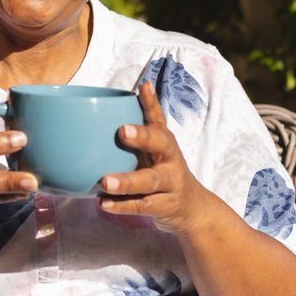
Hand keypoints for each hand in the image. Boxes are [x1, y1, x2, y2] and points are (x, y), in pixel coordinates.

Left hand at [99, 82, 218, 233]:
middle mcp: (171, 159)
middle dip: (143, 137)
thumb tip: (137, 88)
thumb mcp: (158, 148)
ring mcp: (170, 183)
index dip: (151, 103)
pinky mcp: (164, 206)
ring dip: (127, 181)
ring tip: (105, 182)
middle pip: (160, 144)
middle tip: (122, 131)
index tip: (143, 88)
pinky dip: (122, 205)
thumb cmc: (164, 170)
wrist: (192, 208)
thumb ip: (144, 125)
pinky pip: (142, 206)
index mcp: (165, 141)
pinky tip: (103, 203)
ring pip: (150, 181)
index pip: (159, 118)